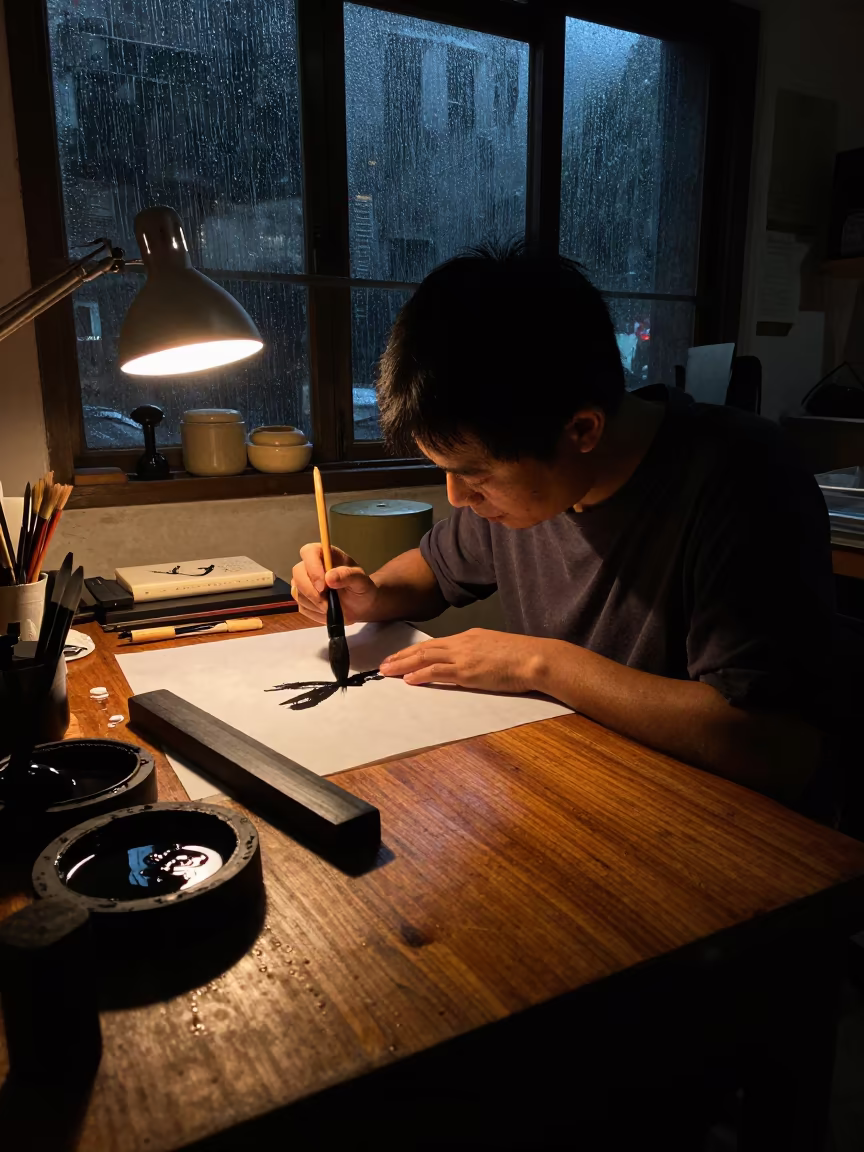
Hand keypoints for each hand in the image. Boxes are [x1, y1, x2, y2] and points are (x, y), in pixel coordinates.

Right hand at [291, 543, 378, 624]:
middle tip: (327, 604)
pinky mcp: (302, 598)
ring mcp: (304, 582)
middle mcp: (311, 566)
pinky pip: (301, 606)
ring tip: (333, 607)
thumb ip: (348, 576)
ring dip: (315, 604)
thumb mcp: (361, 581)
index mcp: (325, 555)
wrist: (360, 606)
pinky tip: (328, 611)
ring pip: (297, 591)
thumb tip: (329, 577)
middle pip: (297, 573)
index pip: (309, 552)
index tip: (323, 586)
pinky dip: (314, 612)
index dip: (312, 568)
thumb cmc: (361, 588)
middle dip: (311, 592)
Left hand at [379, 628, 550, 693]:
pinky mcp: (468, 672)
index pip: (435, 644)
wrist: (536, 658)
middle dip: (401, 656)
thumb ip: (479, 653)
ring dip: (404, 665)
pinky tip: (409, 679)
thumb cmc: (522, 656)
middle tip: (383, 664)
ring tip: (387, 671)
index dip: (414, 651)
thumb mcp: (496, 648)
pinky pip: (439, 672)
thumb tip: (470, 663)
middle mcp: (463, 643)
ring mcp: (464, 657)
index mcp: (469, 637)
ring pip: (426, 658)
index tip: (399, 656)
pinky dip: (421, 675)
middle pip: (424, 648)